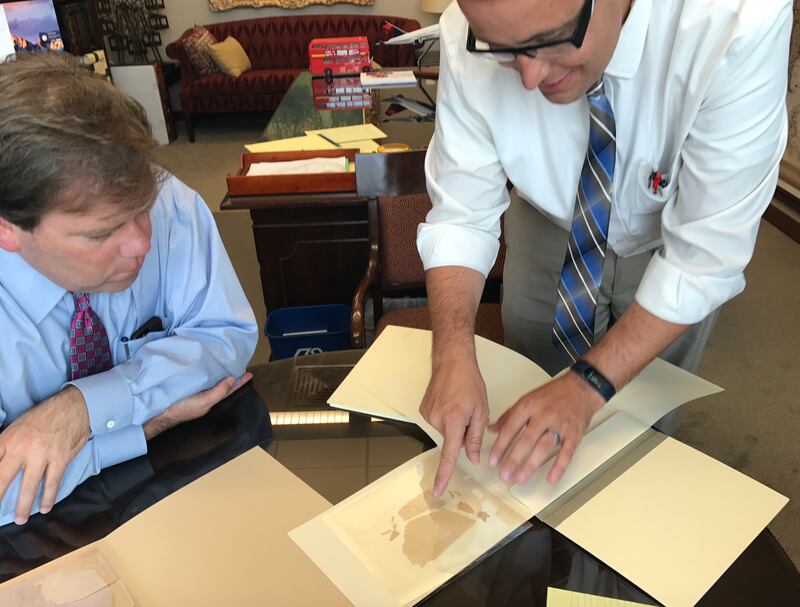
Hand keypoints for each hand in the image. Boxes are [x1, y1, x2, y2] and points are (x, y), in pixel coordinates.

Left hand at [0, 387, 89, 524]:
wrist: (73, 406)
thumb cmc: (45, 416)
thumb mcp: (18, 425)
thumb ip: (6, 444)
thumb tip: (1, 461)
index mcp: (8, 438)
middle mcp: (22, 448)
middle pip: (3, 478)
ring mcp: (42, 454)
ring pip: (29, 485)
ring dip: (24, 505)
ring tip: (20, 519)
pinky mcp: (60, 458)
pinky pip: (52, 482)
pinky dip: (49, 497)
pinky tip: (46, 507)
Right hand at [143, 372, 251, 440]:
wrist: (159, 413)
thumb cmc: (182, 409)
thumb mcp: (204, 401)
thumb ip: (219, 392)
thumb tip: (232, 379)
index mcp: (211, 400)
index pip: (229, 389)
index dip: (239, 382)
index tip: (249, 374)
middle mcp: (205, 396)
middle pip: (222, 385)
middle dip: (231, 377)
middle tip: (240, 366)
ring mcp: (195, 393)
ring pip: (211, 382)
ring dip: (219, 374)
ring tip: (226, 364)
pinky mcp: (185, 388)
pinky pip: (200, 380)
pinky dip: (205, 374)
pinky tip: (205, 368)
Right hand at [419, 357, 488, 497]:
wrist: (451, 361)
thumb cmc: (469, 382)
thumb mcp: (481, 411)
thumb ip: (476, 437)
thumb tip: (472, 459)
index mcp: (454, 422)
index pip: (448, 455)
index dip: (443, 475)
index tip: (437, 490)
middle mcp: (437, 420)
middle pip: (452, 440)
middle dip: (462, 433)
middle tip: (470, 413)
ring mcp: (428, 415)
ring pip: (446, 431)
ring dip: (454, 423)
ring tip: (459, 403)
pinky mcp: (423, 410)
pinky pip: (438, 422)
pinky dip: (446, 416)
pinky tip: (450, 401)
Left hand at [489, 372, 604, 486]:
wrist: (581, 388)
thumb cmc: (554, 393)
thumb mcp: (528, 399)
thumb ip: (509, 415)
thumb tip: (492, 428)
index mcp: (529, 406)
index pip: (511, 428)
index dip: (500, 445)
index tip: (493, 460)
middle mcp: (544, 415)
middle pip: (526, 440)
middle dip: (513, 460)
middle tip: (504, 474)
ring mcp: (560, 426)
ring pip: (543, 447)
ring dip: (531, 465)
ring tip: (521, 478)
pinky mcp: (574, 434)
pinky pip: (566, 453)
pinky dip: (559, 467)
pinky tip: (551, 479)